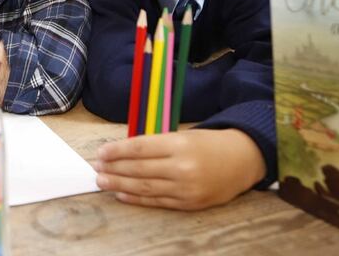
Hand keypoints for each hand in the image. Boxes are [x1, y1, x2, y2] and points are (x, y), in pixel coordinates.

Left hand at [93, 128, 265, 210]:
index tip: (101, 153)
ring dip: (120, 184)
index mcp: (180, 144)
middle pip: (139, 169)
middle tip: (96, 169)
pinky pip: (157, 201)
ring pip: (145, 187)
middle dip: (114, 169)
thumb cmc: (210, 144)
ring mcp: (186, 188)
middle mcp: (182, 167)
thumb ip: (157, 145)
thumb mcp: (184, 135)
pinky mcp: (189, 203)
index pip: (140, 148)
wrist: (243, 160)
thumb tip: (123, 152)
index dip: (117, 151)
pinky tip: (122, 194)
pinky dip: (137, 198)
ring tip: (102, 181)